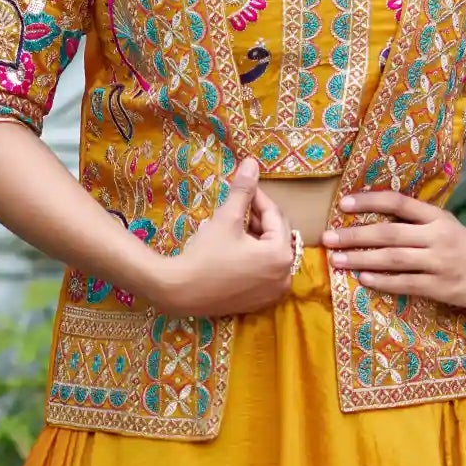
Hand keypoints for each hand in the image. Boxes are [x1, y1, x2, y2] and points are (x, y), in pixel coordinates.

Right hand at [155, 160, 296, 316]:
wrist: (180, 292)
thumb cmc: (205, 255)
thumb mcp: (226, 219)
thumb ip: (243, 191)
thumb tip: (252, 162)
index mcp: (281, 254)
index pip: (275, 216)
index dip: (258, 198)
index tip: (243, 187)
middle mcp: (285, 276)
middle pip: (276, 236)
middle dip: (258, 219)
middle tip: (236, 208)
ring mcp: (273, 293)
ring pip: (270, 254)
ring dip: (256, 238)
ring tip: (233, 227)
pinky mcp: (260, 302)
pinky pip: (263, 272)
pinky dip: (253, 259)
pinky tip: (233, 250)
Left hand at [323, 191, 465, 308]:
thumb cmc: (464, 247)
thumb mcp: (444, 225)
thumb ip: (415, 221)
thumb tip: (374, 217)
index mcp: (436, 217)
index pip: (398, 202)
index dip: (369, 200)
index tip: (343, 203)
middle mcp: (436, 236)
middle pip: (389, 233)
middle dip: (354, 235)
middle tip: (327, 237)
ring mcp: (438, 262)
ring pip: (393, 259)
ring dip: (361, 259)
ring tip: (336, 260)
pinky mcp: (440, 286)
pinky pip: (406, 283)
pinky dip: (382, 281)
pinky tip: (363, 278)